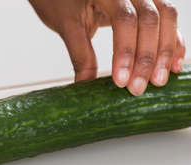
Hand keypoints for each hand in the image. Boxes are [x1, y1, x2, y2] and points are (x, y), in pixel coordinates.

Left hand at [29, 0, 185, 95]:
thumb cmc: (61, 0)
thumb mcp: (67, 25)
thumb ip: (80, 53)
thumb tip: (85, 85)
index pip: (125, 20)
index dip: (126, 52)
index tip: (120, 80)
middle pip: (150, 20)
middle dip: (146, 58)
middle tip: (138, 88)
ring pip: (165, 19)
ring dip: (164, 52)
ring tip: (158, 80)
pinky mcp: (148, 4)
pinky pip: (166, 20)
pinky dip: (172, 42)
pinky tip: (172, 65)